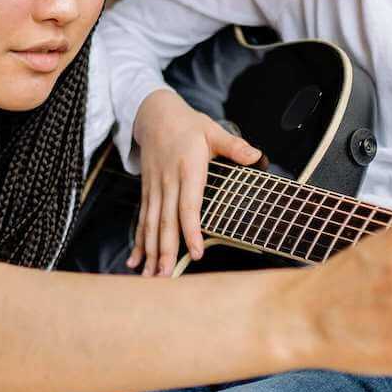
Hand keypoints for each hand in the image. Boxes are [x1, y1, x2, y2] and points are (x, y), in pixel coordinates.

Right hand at [127, 88, 260, 276]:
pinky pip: (143, 220)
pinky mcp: (147, 192)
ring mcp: (155, 188)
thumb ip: (233, 145)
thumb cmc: (188, 125)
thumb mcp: (212, 130)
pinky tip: (136, 262)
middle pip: (166, 221)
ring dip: (151, 252)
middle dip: (166, 251)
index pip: (189, 204)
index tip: (196, 251)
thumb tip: (255, 155)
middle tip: (165, 276)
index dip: (191, 229)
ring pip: (151, 225)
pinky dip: (139, 242)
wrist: (154, 114)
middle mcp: (168, 182)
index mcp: (187, 169)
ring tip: (151, 277)